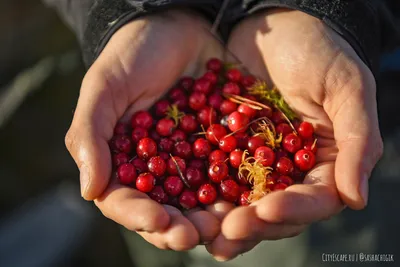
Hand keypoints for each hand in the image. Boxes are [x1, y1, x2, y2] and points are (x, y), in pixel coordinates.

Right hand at [65, 9, 233, 249]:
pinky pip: (232, 173)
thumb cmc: (134, 53)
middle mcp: (158, 167)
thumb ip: (90, 135)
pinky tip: (251, 200)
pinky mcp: (222, 146)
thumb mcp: (105, 87)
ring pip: (200, 201)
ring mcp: (192, 159)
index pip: (125, 200)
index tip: (159, 222)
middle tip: (194, 235)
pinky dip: (240, 190)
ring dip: (211, 219)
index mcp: (124, 160)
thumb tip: (89, 191)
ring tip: (225, 226)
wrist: (178, 24)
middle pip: (165, 210)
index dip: (139, 216)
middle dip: (179, 227)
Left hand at [206, 8, 382, 259]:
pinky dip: (201, 192)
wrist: (273, 24)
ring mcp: (255, 162)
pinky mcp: (226, 149)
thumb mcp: (346, 87)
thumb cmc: (318, 51)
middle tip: (227, 232)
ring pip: (242, 202)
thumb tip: (355, 198)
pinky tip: (185, 206)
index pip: (314, 198)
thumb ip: (358, 140)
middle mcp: (289, 170)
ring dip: (223, 221)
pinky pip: (214, 176)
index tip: (266, 210)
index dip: (292, 210)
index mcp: (324, 162)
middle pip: (274, 211)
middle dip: (252, 224)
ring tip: (203, 235)